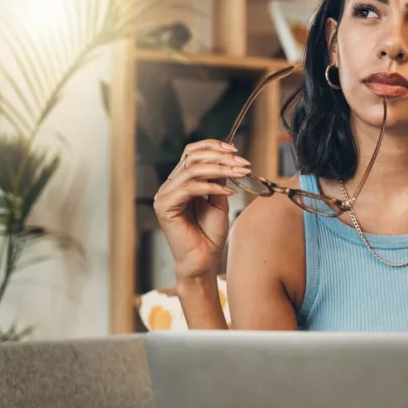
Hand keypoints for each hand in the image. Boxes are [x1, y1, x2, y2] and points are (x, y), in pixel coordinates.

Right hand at [153, 140, 249, 281]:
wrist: (204, 260)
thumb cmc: (210, 234)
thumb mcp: (219, 200)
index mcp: (180, 182)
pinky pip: (190, 188)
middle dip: (220, 156)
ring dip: (220, 169)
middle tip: (242, 163)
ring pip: (192, 170)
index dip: (212, 146)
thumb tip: (227, 158)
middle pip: (191, 157)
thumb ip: (219, 179)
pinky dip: (212, 186)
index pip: (191, 153)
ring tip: (240, 173)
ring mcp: (165, 196)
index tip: (236, 151)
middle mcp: (170, 186)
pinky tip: (229, 192)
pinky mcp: (165, 207)